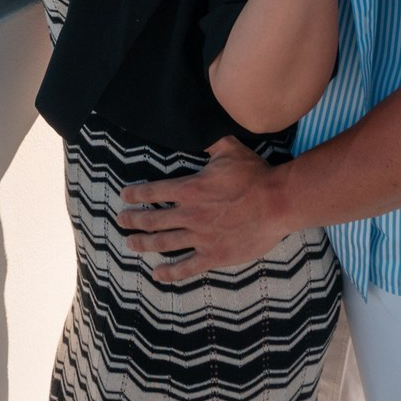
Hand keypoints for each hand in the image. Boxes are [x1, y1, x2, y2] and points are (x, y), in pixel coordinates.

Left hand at [115, 137, 295, 282]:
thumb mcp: (229, 148)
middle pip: (152, 220)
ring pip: (163, 243)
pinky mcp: (214, 256)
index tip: (125, 196)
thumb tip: (194, 126)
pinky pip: (187, 267)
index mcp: (189, 189)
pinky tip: (158, 274)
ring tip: (130, 244)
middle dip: (133, 220)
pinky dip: (170, 272)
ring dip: (144, 244)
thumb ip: (208, 141)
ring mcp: (200, 238)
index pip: (153, 192)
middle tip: (122, 221)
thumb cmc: (255, 175)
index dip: (135, 194)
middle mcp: (189, 215)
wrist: (278, 203)